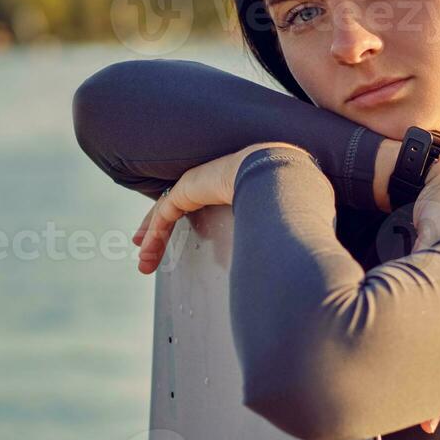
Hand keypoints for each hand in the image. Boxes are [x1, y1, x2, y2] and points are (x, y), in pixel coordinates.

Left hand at [131, 142, 305, 274]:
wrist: (283, 177)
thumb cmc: (295, 198)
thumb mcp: (285, 219)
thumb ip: (281, 233)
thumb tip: (295, 262)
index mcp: (237, 184)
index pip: (207, 201)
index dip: (190, 218)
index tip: (179, 238)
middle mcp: (215, 180)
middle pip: (181, 206)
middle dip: (161, 230)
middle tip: (149, 250)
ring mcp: (200, 181)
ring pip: (168, 212)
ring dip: (154, 239)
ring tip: (144, 262)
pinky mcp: (188, 188)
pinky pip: (165, 214)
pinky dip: (154, 233)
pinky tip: (146, 250)